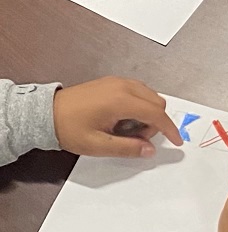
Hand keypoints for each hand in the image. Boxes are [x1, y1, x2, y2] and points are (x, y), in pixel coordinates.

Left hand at [53, 77, 181, 157]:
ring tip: (126, 130)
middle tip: (137, 139)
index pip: (156, 113)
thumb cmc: (68, 128)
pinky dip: (139, 105)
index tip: (176, 141)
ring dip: (147, 113)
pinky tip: (122, 119)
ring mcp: (118, 82)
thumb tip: (149, 150)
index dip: (169, 128)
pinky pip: (138, 91)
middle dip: (155, 122)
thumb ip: (127, 148)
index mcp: (121, 100)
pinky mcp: (112, 82)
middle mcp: (123, 86)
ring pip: (149, 95)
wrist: (46, 113)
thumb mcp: (97, 145)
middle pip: (157, 101)